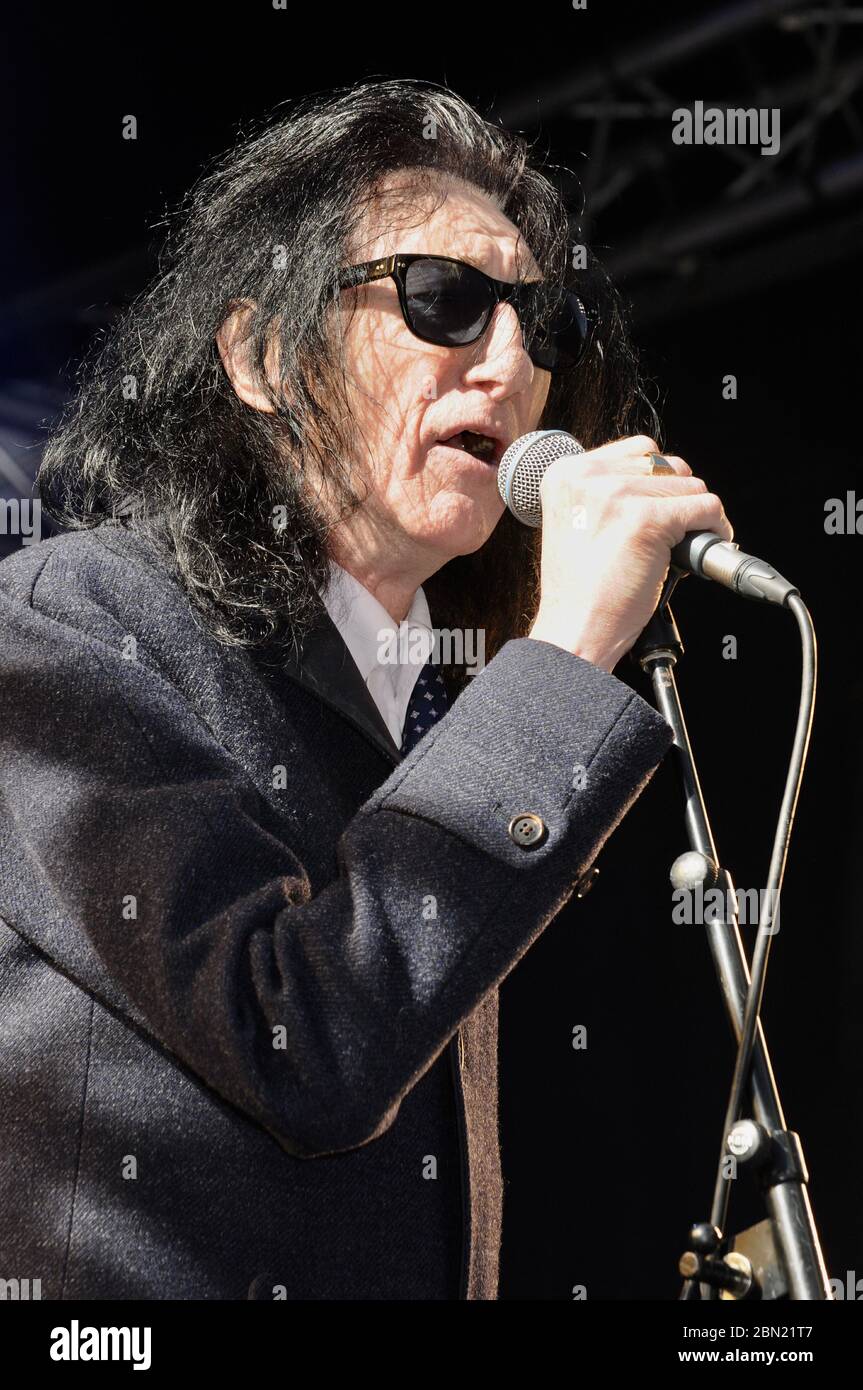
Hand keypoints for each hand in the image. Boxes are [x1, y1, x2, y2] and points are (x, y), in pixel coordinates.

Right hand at [527, 435, 733, 671]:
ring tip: (685, 546)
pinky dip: (716, 528)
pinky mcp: (647, 519)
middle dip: (677, 498)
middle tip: (674, 533)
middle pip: (666, 465)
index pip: (637, 450)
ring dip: (696, 516)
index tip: (659, 508)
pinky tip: (703, 548)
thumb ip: (607, 494)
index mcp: (565, 474)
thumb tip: (663, 480)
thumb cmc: (579, 591)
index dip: (657, 481)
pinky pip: (706, 507)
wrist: (574, 631)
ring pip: (689, 485)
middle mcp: (588, 477)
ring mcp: (617, 495)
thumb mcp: (578, 524)